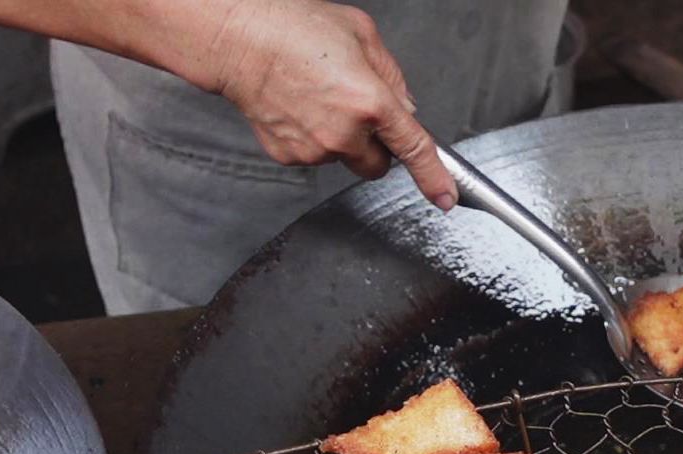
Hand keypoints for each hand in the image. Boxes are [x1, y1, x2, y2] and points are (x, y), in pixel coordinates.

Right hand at [205, 0, 457, 207]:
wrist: (237, 38)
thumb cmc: (293, 26)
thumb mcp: (361, 34)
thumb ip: (392, 76)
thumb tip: (405, 107)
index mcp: (370, 102)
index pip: (414, 150)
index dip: (434, 178)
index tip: (444, 197)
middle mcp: (344, 133)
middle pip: (378, 165)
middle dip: (376, 146)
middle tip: (357, 113)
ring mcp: (315, 149)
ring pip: (345, 159)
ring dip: (341, 139)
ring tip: (318, 98)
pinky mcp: (289, 156)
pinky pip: (315, 156)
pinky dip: (312, 138)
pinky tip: (299, 108)